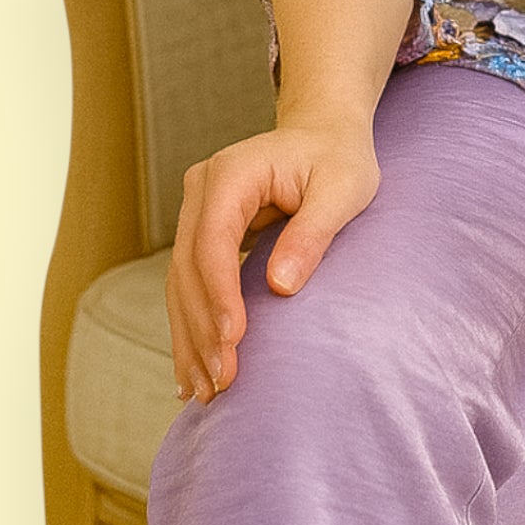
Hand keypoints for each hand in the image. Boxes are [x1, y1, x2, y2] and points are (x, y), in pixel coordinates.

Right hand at [165, 115, 380, 403]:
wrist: (325, 133)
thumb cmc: (339, 158)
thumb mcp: (343, 189)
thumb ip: (312, 233)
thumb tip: (280, 287)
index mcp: (233, 171)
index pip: (213, 241)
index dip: (219, 293)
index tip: (234, 340)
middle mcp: (202, 188)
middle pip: (189, 268)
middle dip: (203, 328)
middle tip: (223, 381)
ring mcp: (196, 210)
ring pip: (181, 283)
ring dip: (191, 338)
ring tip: (206, 391)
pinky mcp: (202, 232)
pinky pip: (190, 284)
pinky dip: (192, 326)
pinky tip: (194, 370)